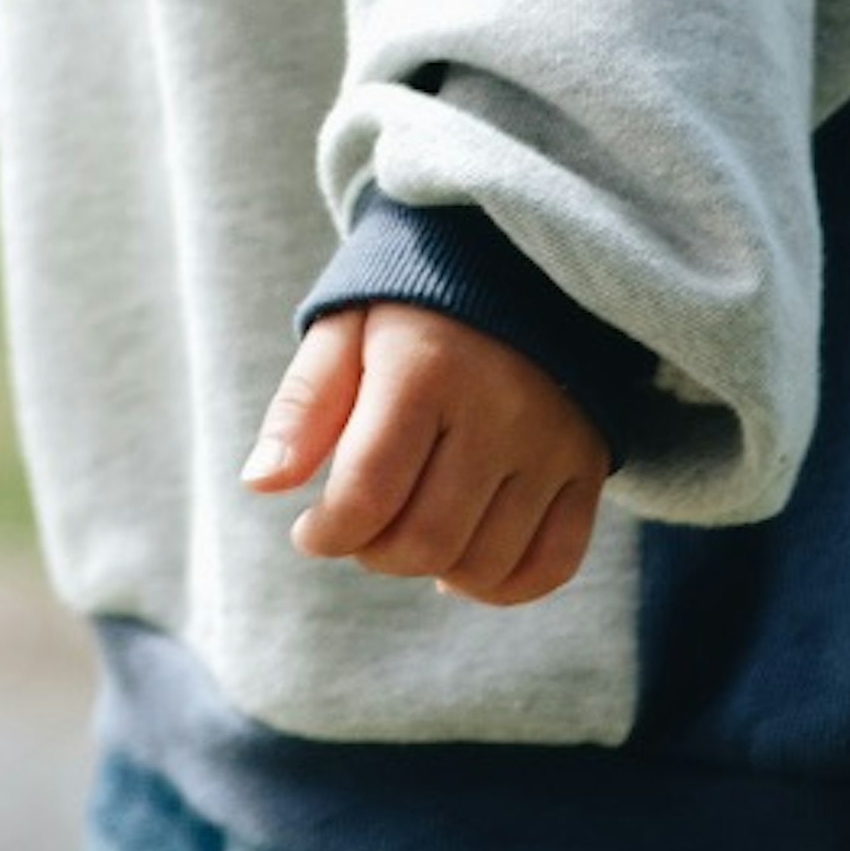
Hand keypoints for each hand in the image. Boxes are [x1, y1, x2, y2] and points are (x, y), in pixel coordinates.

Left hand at [241, 303, 609, 604]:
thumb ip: (303, 406)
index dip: (327, 533)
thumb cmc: (410, 305)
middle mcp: (499, 409)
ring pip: (485, 563)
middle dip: (373, 553)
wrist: (517, 263)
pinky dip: (501, 587)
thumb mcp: (344, 330)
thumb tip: (261, 485)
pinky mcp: (588, 464)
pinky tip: (460, 566)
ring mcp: (552, 442)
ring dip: (430, 570)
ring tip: (406, 532)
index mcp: (427, 368)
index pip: (369, 493)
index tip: (310, 529)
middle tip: (358, 528)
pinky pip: (552, 564)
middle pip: (427, 540)